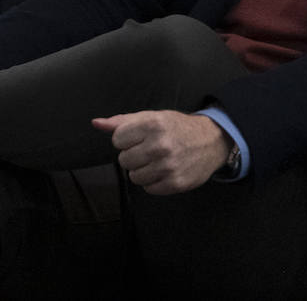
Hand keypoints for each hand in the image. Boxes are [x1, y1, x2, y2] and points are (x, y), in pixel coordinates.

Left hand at [91, 110, 232, 194]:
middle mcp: (160, 145)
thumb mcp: (150, 117)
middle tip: (149, 150)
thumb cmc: (176, 127)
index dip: (126, 139)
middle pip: (124, 160)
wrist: (210, 141)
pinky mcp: (176, 183)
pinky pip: (149, 189)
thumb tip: (96, 123)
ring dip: (142, 170)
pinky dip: (153, 182)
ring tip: (156, 161)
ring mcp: (168, 166)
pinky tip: (164, 171)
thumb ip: (121, 121)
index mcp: (152, 125)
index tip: (139, 138)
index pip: (117, 140)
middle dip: (133, 155)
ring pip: (134, 177)